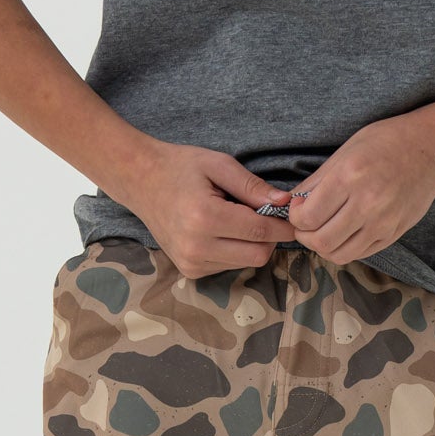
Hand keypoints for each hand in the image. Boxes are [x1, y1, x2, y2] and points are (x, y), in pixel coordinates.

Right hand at [119, 140, 296, 278]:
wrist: (140, 181)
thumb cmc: (180, 167)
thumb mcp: (218, 164)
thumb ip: (252, 186)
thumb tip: (285, 203)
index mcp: (204, 217)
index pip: (260, 231)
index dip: (283, 225)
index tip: (294, 216)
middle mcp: (196, 246)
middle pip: (258, 254)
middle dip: (269, 237)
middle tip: (266, 214)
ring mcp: (191, 262)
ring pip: (246, 263)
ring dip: (252, 244)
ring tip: (237, 218)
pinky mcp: (190, 270)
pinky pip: (229, 266)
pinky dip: (235, 250)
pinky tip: (223, 231)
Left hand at [282, 118, 434, 264]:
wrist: (431, 150)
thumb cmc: (386, 143)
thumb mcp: (345, 151)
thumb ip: (317, 181)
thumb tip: (292, 203)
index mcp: (350, 177)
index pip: (308, 217)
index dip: (295, 217)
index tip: (299, 208)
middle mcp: (367, 204)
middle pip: (321, 241)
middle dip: (305, 235)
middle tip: (306, 224)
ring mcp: (383, 223)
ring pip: (339, 254)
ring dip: (323, 246)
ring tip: (323, 230)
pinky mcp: (393, 234)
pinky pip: (359, 253)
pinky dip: (344, 247)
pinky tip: (344, 231)